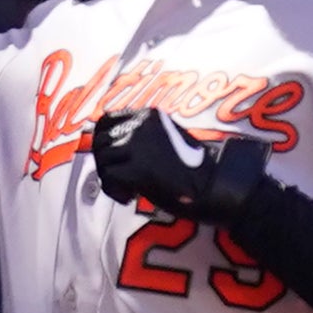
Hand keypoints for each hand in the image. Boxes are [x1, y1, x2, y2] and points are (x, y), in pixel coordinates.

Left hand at [89, 105, 267, 223]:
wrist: (212, 184)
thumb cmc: (188, 167)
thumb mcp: (161, 140)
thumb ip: (136, 137)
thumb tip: (101, 144)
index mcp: (148, 115)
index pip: (106, 119)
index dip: (101, 140)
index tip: (109, 158)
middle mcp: (141, 125)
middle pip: (100, 141)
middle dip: (104, 163)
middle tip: (119, 180)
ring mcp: (139, 145)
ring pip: (103, 160)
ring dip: (110, 178)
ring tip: (127, 190)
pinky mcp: (139, 167)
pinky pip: (109, 178)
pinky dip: (114, 190)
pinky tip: (129, 196)